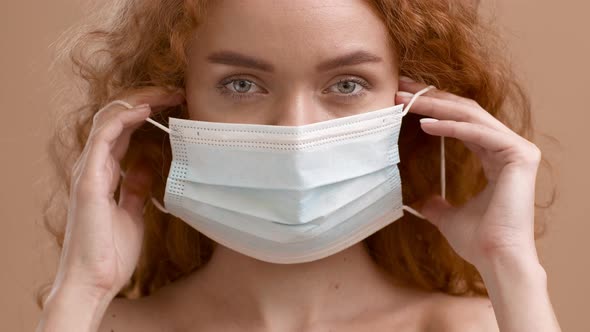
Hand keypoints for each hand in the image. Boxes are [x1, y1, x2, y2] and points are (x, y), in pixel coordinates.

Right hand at [52, 87, 184, 298]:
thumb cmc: (112, 252)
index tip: (175, 105)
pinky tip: (146, 109)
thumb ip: (134, 188)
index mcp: (104, 173)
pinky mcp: (88, 180)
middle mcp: (94, 166)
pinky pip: (104, 137)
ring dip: (139, 101)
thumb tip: (145, 167)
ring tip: (166, 93)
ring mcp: (88, 171)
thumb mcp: (132, 212)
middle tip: (176, 92)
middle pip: (116, 118)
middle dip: (146, 99)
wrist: (96, 280)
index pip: (123, 129)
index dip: (147, 112)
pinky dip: (124, 118)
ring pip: (108, 119)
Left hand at [396, 77, 541, 268]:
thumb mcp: (448, 217)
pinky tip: (425, 124)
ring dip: (435, 106)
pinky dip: (451, 126)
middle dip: (430, 97)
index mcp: (494, 157)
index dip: (433, 107)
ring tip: (405, 101)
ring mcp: (516, 149)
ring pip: (470, 116)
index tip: (404, 99)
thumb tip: (422, 202)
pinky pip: (478, 133)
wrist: (496, 258)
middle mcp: (507, 147)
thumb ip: (437, 204)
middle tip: (400, 87)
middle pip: (464, 111)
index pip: (460, 121)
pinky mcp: (519, 154)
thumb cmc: (478, 240)